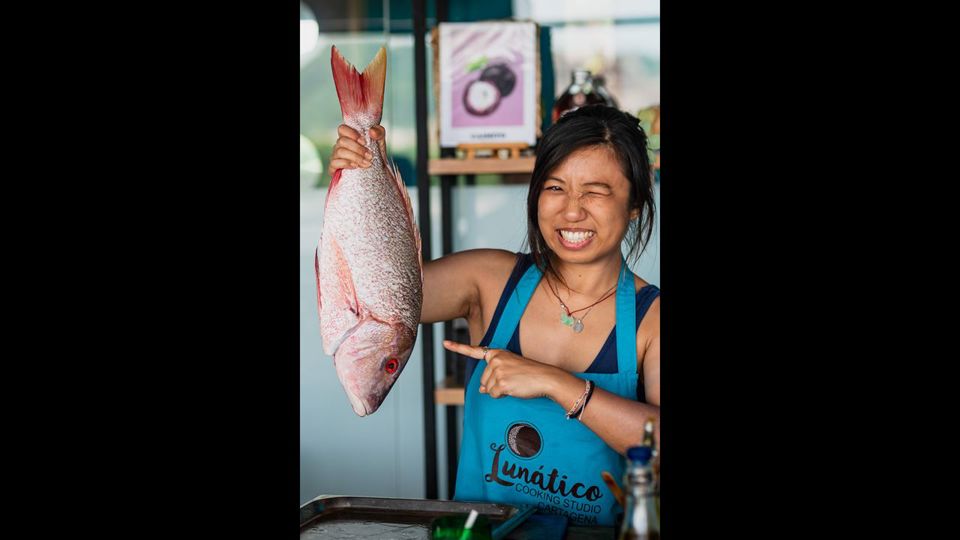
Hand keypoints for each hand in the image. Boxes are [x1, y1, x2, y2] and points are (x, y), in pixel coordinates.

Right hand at [328, 124, 385, 174]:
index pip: (342, 129)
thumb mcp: (380, 142)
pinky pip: (335, 163)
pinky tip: (356, 166)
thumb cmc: (375, 156)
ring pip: (340, 152)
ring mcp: (335, 156)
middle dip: (357, 148)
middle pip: (342, 141)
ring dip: (355, 157)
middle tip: (369, 155)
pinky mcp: (333, 168)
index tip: (364, 141)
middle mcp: (340, 145)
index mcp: (348, 137)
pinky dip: (346, 163)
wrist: (376, 174)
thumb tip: (372, 131)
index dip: (352, 133)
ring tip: (367, 163)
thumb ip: (379, 132)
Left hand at [442, 340, 564, 399]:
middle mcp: (495, 359)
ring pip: (487, 389)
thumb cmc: (529, 374)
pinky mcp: (500, 382)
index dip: (457, 348)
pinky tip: (514, 389)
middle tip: (513, 380)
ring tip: (515, 383)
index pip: (474, 351)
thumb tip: (481, 390)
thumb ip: (492, 376)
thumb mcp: (509, 370)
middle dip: (495, 384)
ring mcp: (497, 370)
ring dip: (500, 390)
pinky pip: (493, 395)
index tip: (444, 343)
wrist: (546, 378)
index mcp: (497, 353)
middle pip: (483, 380)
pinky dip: (503, 396)